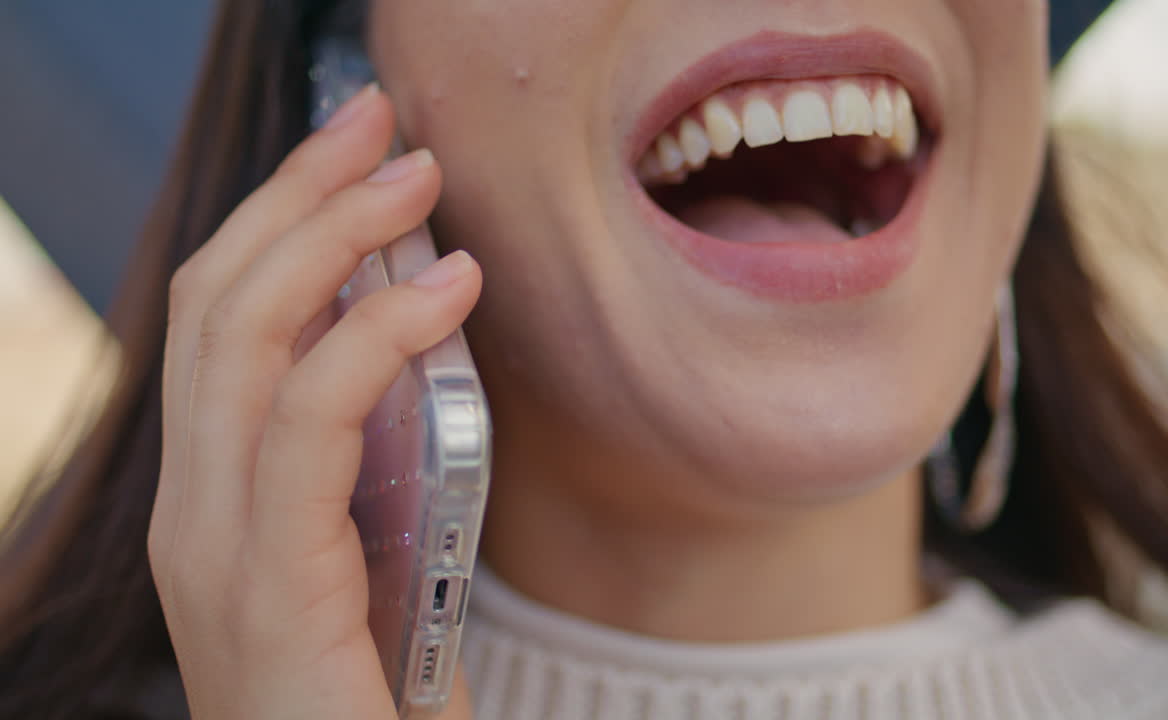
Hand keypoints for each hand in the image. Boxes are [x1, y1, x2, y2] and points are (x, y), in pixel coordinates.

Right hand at [148, 85, 477, 719]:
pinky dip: (374, 338)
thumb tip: (426, 353)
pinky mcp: (261, 585)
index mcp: (217, 500)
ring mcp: (211, 548)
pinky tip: (445, 289)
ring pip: (240, 341)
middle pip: (215, 305)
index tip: (354, 152)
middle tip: (378, 122)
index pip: (220, 326)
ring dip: (329, 235)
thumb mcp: (373, 556)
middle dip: (294, 195)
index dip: (278, 220)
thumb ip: (376, 465)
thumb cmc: (378, 699)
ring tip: (415, 174)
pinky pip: (304, 425)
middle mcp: (193, 512)